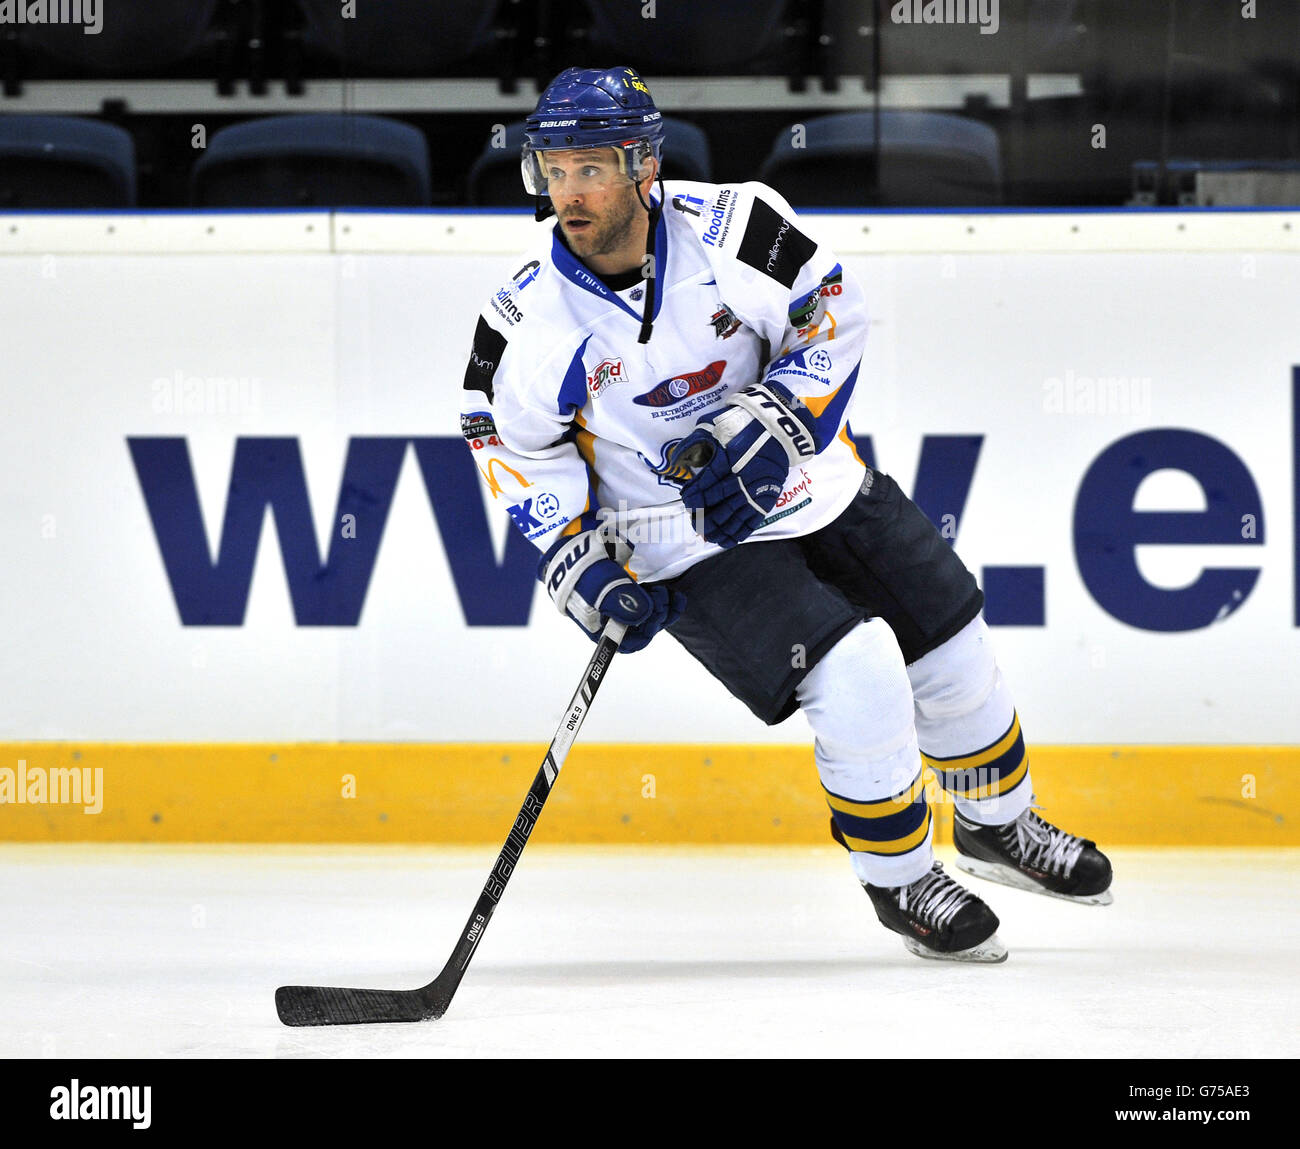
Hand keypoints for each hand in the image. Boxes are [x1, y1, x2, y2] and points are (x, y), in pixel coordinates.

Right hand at [539, 529, 684, 651]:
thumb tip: (646, 614)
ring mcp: (619, 608)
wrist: (569, 548)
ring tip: (670, 595)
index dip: (646, 631)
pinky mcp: (626, 594)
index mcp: (600, 628)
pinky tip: (675, 596)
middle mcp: (610, 622)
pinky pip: (649, 605)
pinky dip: (664, 601)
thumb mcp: (599, 583)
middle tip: (661, 595)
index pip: (629, 643)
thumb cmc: (579, 568)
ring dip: (664, 609)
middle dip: (657, 615)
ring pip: (648, 618)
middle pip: (642, 629)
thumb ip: (621, 600)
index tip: (655, 613)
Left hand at [675, 381, 817, 547]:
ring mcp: (755, 490)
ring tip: (707, 536)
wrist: (777, 427)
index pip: (706, 484)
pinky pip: (751, 520)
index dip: (694, 495)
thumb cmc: (742, 425)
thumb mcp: (714, 427)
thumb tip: (676, 462)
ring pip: (734, 516)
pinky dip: (739, 532)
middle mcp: (741, 478)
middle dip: (703, 517)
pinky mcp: (767, 497)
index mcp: (728, 460)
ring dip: (718, 529)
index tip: (687, 501)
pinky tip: (727, 540)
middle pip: (718, 505)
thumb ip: (695, 445)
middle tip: (694, 523)